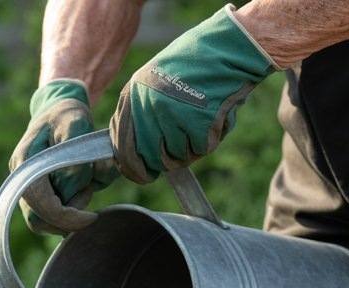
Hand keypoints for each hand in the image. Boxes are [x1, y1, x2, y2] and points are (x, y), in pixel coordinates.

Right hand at [9, 79, 116, 234]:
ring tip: (85, 186)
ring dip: (70, 212)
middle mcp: (20, 179)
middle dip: (69, 215)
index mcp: (25, 162)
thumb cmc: (68, 116)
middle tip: (89, 191)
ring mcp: (26, 188)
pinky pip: (50, 217)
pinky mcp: (36, 195)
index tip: (91, 216)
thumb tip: (71, 189)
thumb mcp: (76, 124)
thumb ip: (75, 158)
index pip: (40, 205)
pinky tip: (80, 190)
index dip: (66, 217)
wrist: (59, 112)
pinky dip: (70, 210)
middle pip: (39, 220)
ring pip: (44, 222)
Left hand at [110, 4, 278, 183]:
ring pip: (177, 156)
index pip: (124, 146)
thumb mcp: (154, 83)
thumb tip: (137, 152)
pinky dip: (209, 139)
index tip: (143, 175)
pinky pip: (200, 149)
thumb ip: (142, 114)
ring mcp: (171, 115)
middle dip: (165, 161)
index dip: (133, 167)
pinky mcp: (196, 123)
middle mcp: (148, 106)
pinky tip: (212, 117)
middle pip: (151, 157)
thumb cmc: (192, 66)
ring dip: (190, 147)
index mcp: (133, 95)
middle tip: (180, 149)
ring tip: (199, 120)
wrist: (224, 50)